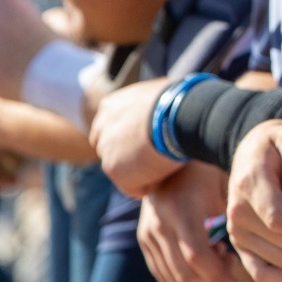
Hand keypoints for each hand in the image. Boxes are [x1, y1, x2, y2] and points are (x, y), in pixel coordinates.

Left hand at [89, 79, 183, 197]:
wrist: (177, 115)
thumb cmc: (179, 103)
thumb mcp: (157, 94)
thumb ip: (147, 105)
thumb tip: (163, 104)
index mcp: (110, 107)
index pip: (111, 129)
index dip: (131, 140)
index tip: (150, 144)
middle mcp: (102, 127)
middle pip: (111, 152)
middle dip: (130, 159)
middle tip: (155, 159)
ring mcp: (106, 150)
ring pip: (123, 172)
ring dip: (143, 173)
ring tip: (166, 165)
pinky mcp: (113, 169)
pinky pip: (133, 187)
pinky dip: (150, 185)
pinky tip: (166, 174)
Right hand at [137, 160, 243, 281]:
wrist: (169, 155)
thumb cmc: (208, 174)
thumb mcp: (225, 191)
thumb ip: (235, 223)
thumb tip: (258, 256)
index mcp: (182, 211)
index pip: (198, 258)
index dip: (219, 279)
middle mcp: (160, 224)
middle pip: (184, 275)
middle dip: (210, 280)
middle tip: (229, 261)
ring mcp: (147, 233)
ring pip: (173, 278)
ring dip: (197, 278)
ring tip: (216, 255)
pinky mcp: (143, 239)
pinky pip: (162, 273)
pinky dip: (183, 274)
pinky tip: (200, 255)